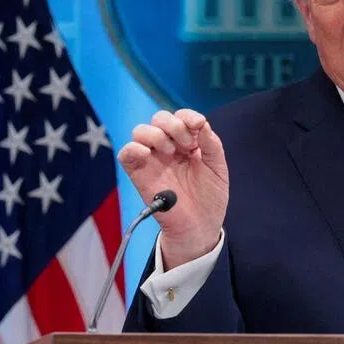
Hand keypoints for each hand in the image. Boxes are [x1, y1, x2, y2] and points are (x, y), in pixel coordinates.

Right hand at [117, 108, 228, 268]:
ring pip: (140, 131)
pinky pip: (126, 153)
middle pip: (159, 119)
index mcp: (187, 144)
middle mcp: (168, 148)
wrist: (200, 227)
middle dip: (173, 125)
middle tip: (187, 145)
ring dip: (156, 134)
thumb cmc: (209, 199)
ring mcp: (152, 160)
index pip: (181, 118)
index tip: (199, 125)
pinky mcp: (139, 174)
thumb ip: (212, 144)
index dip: (188, 116)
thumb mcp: (218, 168)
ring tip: (171, 153)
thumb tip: (202, 123)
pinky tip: (149, 154)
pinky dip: (134, 148)